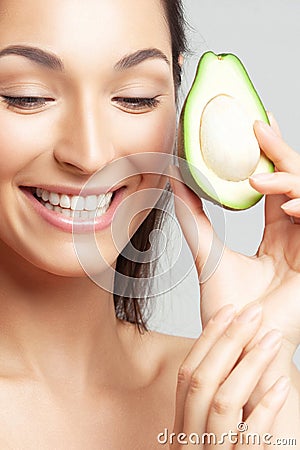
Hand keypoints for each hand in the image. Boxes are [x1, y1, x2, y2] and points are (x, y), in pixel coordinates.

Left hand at [169, 112, 299, 351]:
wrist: (236, 343)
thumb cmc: (226, 308)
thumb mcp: (206, 253)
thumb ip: (193, 218)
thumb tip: (172, 182)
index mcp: (276, 234)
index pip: (277, 185)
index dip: (270, 154)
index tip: (257, 124)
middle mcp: (295, 236)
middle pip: (295, 181)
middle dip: (281, 152)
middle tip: (260, 126)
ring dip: (290, 179)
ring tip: (260, 180)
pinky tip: (289, 205)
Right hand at [171, 304, 287, 448]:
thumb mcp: (210, 433)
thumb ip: (215, 402)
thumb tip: (233, 357)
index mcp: (182, 426)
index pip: (186, 373)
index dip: (207, 338)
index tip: (228, 310)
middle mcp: (189, 441)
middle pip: (201, 380)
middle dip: (228, 340)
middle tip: (253, 312)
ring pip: (224, 401)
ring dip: (250, 365)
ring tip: (272, 339)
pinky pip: (250, 437)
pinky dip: (267, 407)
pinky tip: (282, 385)